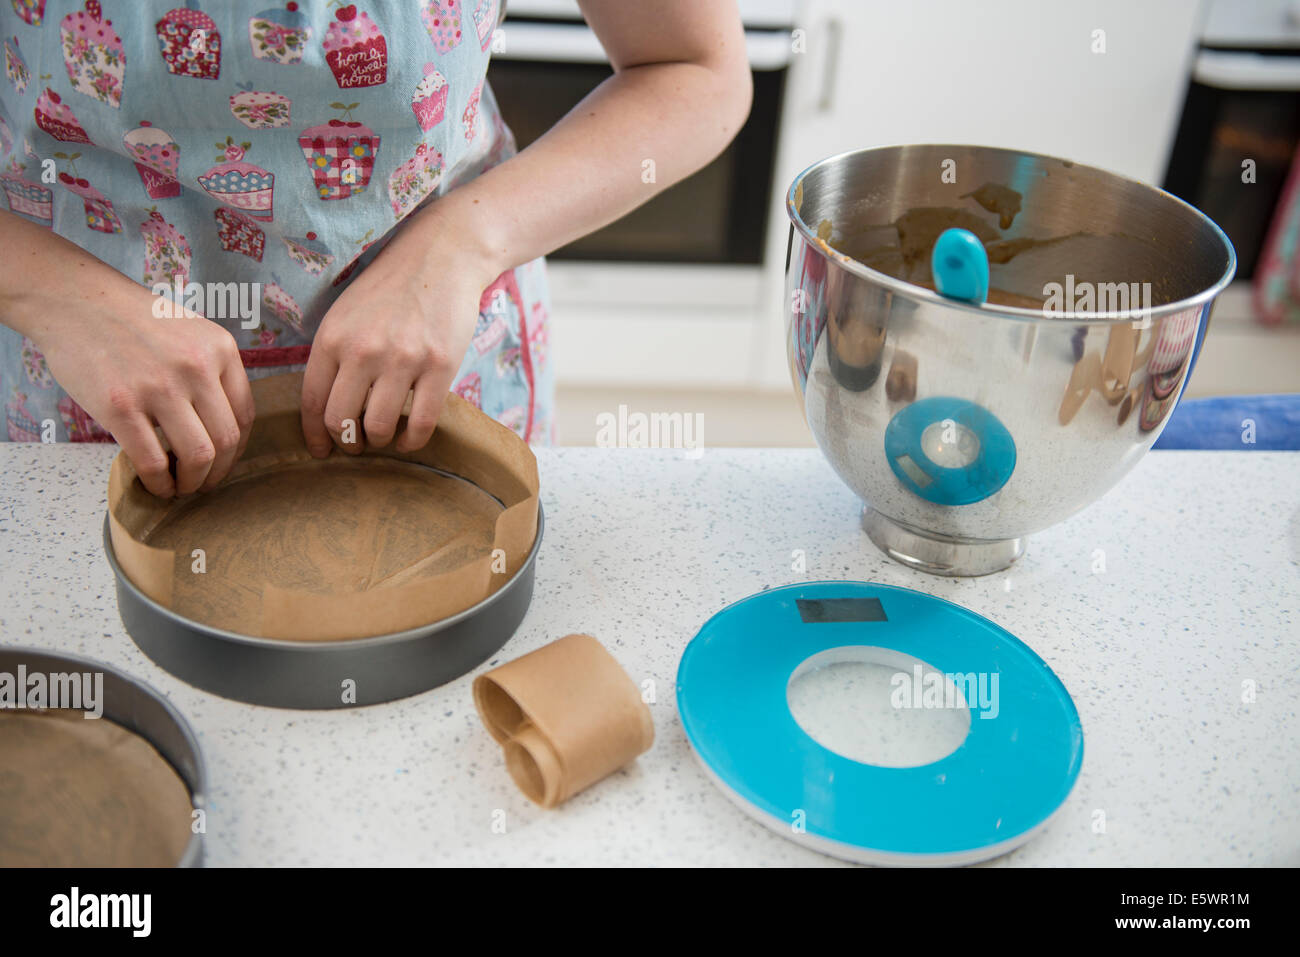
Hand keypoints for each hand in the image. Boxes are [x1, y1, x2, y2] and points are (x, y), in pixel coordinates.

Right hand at [39, 282, 253, 496]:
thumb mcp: (189, 331)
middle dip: (218, 471)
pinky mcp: (121, 406)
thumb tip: (220, 422)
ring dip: (192, 482)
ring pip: (197, 455)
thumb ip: (210, 369)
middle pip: (227, 440)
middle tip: (204, 483)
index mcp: (220, 348)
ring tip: (181, 487)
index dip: (237, 448)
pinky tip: (157, 486)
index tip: (225, 460)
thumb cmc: (130, 318)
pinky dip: (159, 483)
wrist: (74, 300)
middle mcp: (197, 367)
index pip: (245, 414)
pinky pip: (152, 461)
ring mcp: (159, 387)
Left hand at [301, 205, 500, 455]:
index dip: (313, 434)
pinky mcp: (440, 366)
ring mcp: (403, 360)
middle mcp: (363, 351)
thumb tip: (326, 408)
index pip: (312, 401)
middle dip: (346, 442)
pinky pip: (422, 423)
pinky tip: (410, 439)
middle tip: (356, 445)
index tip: (320, 450)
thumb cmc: (391, 287)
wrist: (442, 256)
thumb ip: (333, 355)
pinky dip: (413, 441)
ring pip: (380, 427)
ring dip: (380, 441)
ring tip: (384, 436)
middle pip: (341, 421)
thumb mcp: (346, 313)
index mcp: (332, 338)